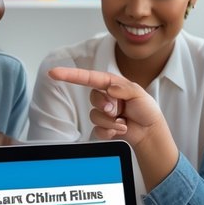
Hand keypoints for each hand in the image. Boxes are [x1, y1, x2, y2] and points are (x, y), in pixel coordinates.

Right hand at [47, 67, 167, 146]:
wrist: (149, 131)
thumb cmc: (146, 110)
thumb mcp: (139, 94)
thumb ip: (123, 88)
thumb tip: (109, 88)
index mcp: (111, 84)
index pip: (88, 78)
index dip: (70, 75)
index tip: (54, 73)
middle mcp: (105, 97)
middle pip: (93, 98)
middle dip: (106, 105)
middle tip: (118, 110)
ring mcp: (102, 113)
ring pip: (95, 116)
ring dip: (111, 121)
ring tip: (124, 122)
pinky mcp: (102, 127)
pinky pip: (97, 130)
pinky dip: (110, 131)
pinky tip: (120, 129)